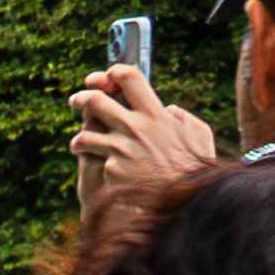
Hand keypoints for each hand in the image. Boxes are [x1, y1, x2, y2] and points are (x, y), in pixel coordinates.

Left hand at [65, 58, 224, 213]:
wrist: (186, 202)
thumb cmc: (194, 168)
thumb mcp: (198, 134)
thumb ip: (182, 117)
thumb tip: (167, 110)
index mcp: (156, 115)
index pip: (129, 78)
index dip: (114, 72)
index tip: (107, 77)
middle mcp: (136, 127)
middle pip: (96, 101)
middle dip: (81, 98)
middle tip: (76, 101)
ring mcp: (121, 148)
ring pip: (86, 132)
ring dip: (80, 136)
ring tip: (79, 142)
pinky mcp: (112, 168)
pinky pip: (91, 157)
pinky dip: (88, 157)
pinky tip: (89, 162)